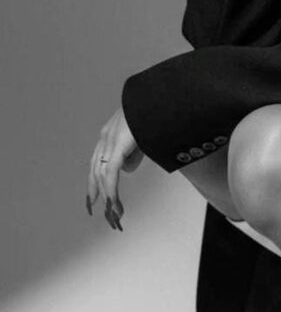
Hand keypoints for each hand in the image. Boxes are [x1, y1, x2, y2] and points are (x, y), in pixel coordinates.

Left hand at [86, 106, 143, 229]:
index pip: (97, 162)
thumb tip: (126, 168)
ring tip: (115, 215)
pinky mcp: (117, 145)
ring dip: (108, 198)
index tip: (92, 199)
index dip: (94, 182)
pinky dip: (111, 191)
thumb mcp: (142, 135)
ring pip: (103, 176)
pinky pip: (111, 173)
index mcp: (110, 133)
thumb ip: (134, 151)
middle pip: (95, 172)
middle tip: (104, 213)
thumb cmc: (153, 113)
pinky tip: (115, 203)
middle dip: (98, 194)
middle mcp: (105, 137)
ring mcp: (110, 141)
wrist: (157, 96)